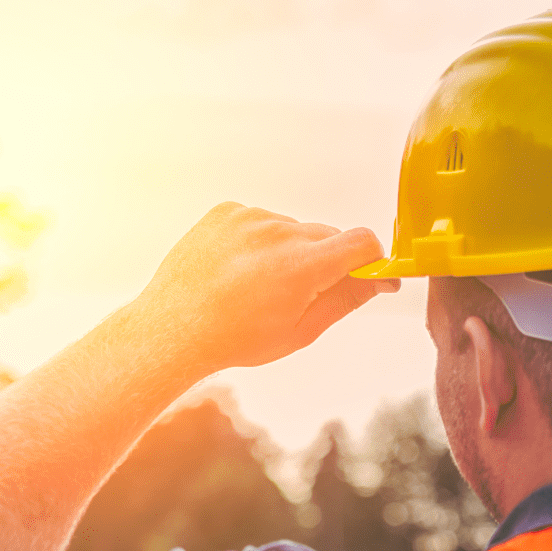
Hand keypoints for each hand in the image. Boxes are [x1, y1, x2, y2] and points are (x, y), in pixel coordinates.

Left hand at [128, 202, 395, 372]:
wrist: (173, 329)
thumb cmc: (234, 339)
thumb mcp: (299, 332)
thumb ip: (344, 301)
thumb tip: (379, 280)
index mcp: (303, 266)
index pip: (362, 241)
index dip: (370, 259)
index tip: (367, 274)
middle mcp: (279, 232)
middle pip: (327, 236)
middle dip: (325, 261)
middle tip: (297, 295)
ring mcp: (250, 218)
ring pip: (291, 229)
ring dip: (287, 251)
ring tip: (255, 287)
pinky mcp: (227, 211)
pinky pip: (259, 221)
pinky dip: (257, 241)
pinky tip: (236, 271)